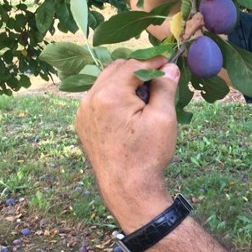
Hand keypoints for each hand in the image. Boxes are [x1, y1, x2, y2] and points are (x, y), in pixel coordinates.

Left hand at [75, 57, 180, 230]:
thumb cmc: (147, 154)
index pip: (133, 65)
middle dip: (138, 69)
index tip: (169, 62)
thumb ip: (165, 87)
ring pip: (106, 83)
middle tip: (160, 78)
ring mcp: (83, 112)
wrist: (127, 189)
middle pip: (116, 69)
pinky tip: (131, 109)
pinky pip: (99, 99)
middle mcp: (90, 99)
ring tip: (147, 95)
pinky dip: (115, 96)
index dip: (153, 62)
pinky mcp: (83, 124)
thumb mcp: (163, 118)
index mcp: (109, 95)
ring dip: (125, 82)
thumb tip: (169, 68)